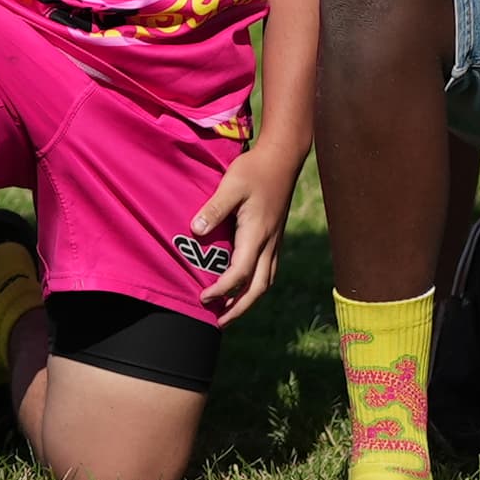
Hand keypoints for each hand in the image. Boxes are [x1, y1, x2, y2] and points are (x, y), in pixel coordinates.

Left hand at [187, 145, 300, 322]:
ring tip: (230, 310)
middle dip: (239, 308)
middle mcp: (269, 243)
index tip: (202, 297)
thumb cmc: (255, 169)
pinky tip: (245, 285)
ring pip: (266, 281)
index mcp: (257, 234)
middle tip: (219, 321)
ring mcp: (275, 241)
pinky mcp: (276, 236)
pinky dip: (256, 285)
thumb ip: (215, 208)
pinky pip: (269, 270)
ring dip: (249, 300)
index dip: (221, 290)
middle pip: (258, 288)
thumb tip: (196, 230)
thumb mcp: (232, 184)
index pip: (240, 274)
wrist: (282, 157)